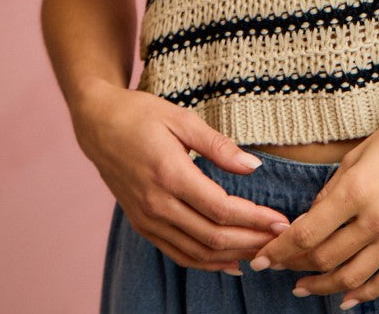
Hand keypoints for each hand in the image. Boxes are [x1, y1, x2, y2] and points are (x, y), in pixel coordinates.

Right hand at [74, 82, 291, 273]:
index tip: (281, 221)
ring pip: (196, 252)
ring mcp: (147, 219)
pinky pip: (177, 253)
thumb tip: (254, 166)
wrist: (98, 125)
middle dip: (251, 241)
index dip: (255, 219)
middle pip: (212, 237)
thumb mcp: (182, 119)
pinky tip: (229, 262)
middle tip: (280, 241)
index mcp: (170, 174)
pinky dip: (206, 262)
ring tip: (262, 252)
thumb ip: (219, 146)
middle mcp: (157, 204)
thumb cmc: (141, 115)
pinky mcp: (142, 224)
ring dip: (232, 256)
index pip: (221, 209)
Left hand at [249, 94, 378, 305]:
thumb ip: (331, 193)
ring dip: (323, 286)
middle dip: (295, 266)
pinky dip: (363, 295)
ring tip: (303, 286)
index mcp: (356, 190)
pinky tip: (345, 299)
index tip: (263, 257)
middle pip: (325, 258)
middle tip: (279, 266)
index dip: (280, 250)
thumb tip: (309, 221)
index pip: (307, 233)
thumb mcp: (355, 156)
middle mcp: (377, 218)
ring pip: (352, 277)